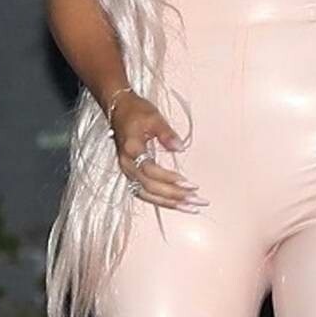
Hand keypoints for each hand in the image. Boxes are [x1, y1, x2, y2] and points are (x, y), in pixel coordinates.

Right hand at [108, 93, 207, 213]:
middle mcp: (127, 165)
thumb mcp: (154, 117)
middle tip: (198, 201)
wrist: (118, 108)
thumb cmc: (136, 111)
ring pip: (147, 195)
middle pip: (150, 188)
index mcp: (131, 150)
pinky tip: (176, 203)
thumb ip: (167, 134)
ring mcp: (128, 171)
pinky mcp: (131, 174)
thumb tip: (180, 148)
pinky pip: (145, 193)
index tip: (190, 184)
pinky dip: (161, 200)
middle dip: (175, 197)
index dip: (170, 179)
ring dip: (170, 203)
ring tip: (191, 207)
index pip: (151, 171)